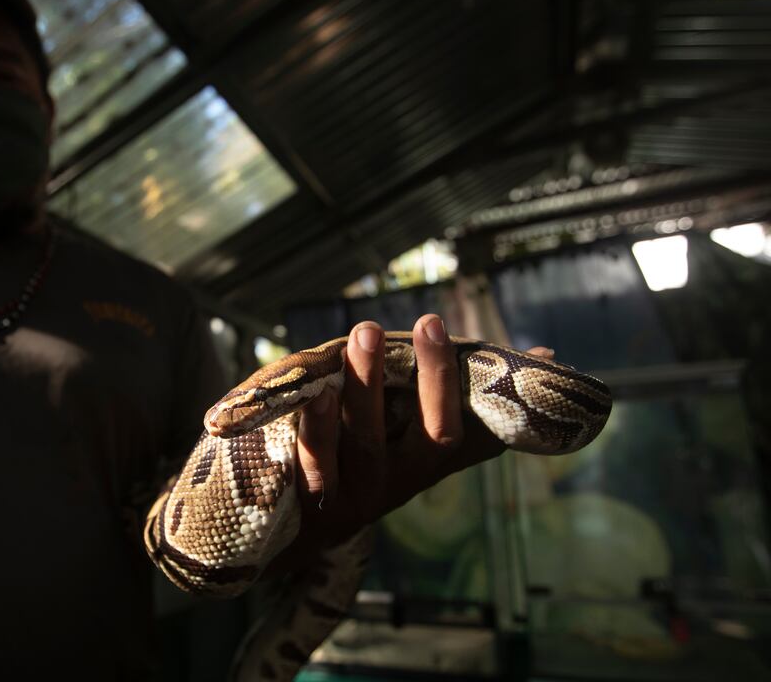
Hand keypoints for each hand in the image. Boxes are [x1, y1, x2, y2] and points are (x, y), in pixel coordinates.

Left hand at [289, 316, 551, 551]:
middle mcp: (403, 479)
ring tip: (364, 335)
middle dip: (433, 378)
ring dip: (368, 387)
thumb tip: (547, 356)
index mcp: (430, 460)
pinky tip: (317, 394)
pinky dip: (319, 432)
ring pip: (369, 442)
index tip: (443, 323)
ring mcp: (361, 493)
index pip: (465, 422)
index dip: (459, 378)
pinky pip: (319, 467)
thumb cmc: (370, 457)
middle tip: (426, 322)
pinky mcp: (318, 503)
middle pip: (431, 434)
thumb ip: (459, 393)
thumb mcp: (414, 430)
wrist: (303, 528)